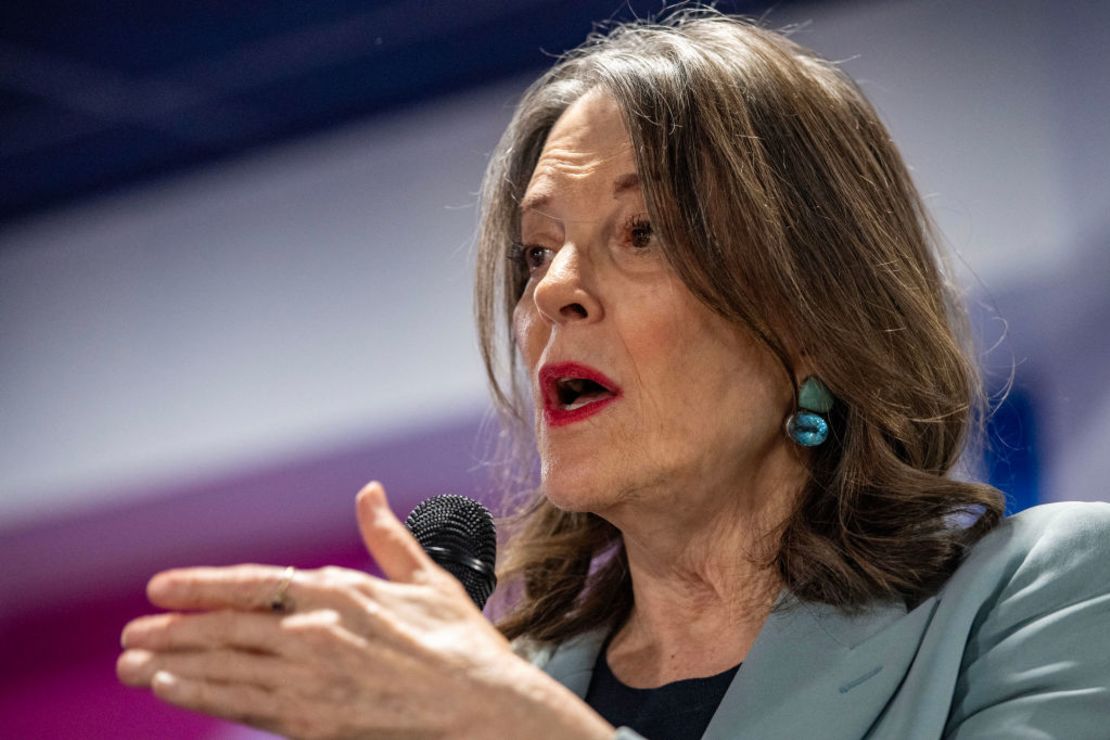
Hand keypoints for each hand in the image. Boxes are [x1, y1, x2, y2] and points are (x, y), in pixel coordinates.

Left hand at [117, 481, 612, 738]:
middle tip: (131, 633)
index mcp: (341, 591)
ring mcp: (310, 678)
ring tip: (132, 664)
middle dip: (173, 629)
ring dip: (172, 664)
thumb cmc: (461, 646)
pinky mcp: (312, 722)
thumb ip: (388, 536)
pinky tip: (171, 690)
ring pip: (225, 666)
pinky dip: (200, 695)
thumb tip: (369, 491)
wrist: (485, 710)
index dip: (202, 586)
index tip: (161, 587)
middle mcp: (316, 630)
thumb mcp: (428, 579)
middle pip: (226, 627)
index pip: (254, 583)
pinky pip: (242, 706)